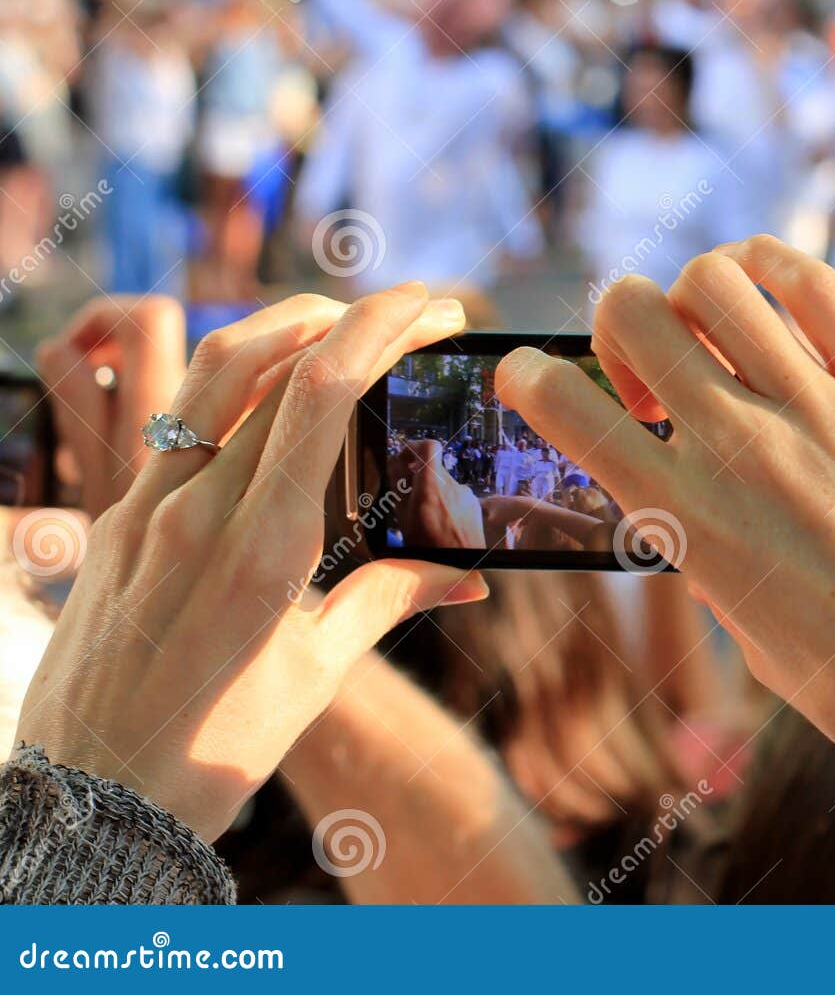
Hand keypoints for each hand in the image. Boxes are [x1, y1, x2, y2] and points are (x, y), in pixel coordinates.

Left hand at [16, 285, 486, 840]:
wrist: (96, 799)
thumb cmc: (216, 746)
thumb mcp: (317, 673)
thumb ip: (390, 600)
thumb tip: (468, 577)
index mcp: (261, 547)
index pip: (320, 391)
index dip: (381, 326)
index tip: (430, 304)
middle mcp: (196, 510)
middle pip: (273, 360)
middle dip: (353, 317)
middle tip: (410, 312)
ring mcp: (143, 508)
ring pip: (210, 372)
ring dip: (282, 325)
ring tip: (338, 321)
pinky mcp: (114, 519)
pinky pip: (179, 421)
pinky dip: (236, 384)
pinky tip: (272, 397)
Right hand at [393, 440, 486, 547]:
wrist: (461, 568)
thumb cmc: (430, 550)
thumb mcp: (403, 520)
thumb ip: (398, 488)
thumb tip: (395, 466)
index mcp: (431, 487)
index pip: (429, 447)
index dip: (414, 448)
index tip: (405, 459)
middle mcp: (453, 487)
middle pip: (433, 470)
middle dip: (419, 480)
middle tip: (408, 498)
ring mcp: (466, 495)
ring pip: (444, 486)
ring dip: (432, 496)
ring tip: (425, 520)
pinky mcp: (474, 505)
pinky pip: (456, 498)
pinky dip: (445, 506)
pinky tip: (440, 525)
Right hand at [495, 236, 834, 860]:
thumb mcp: (742, 622)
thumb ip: (701, 540)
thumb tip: (685, 479)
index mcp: (685, 519)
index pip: (564, 406)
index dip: (527, 375)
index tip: (535, 376)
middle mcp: (741, 450)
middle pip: (635, 312)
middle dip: (621, 323)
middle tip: (656, 373)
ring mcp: (821, 411)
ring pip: (716, 282)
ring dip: (694, 295)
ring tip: (720, 341)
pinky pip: (817, 288)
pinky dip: (773, 267)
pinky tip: (769, 288)